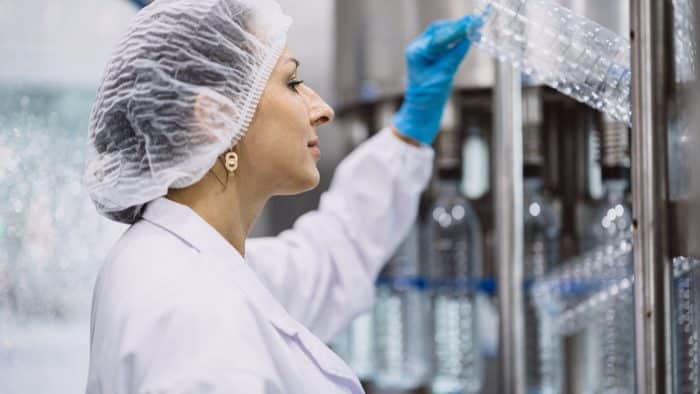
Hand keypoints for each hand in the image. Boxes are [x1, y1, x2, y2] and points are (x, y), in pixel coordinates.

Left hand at [393, 15, 483, 144]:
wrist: (421, 112)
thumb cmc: (428, 98)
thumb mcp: (443, 76)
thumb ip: (454, 56)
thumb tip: (468, 37)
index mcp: (417, 52)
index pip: (439, 35)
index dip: (457, 28)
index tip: (473, 23)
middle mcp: (418, 48)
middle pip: (439, 30)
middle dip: (457, 26)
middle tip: (476, 22)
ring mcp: (423, 51)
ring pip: (442, 34)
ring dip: (457, 31)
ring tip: (474, 27)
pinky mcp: (430, 56)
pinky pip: (443, 42)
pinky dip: (455, 38)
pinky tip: (467, 36)